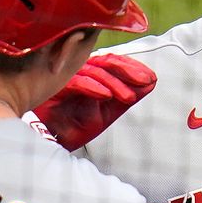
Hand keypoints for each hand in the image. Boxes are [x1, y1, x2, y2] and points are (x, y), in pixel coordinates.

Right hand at [33, 54, 155, 150]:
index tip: (151, 78)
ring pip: (93, 71)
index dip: (132, 67)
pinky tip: (105, 95)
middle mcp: (78, 70)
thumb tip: (151, 82)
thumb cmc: (74, 124)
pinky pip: (75, 83)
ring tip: (128, 97)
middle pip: (105, 61)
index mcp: (90, 73)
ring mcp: (66, 76)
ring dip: (114, 83)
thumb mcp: (108, 111)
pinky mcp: (55, 87)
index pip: (113, 62)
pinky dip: (92, 87)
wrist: (50, 141)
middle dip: (127, 71)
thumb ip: (128, 96)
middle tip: (144, 81)